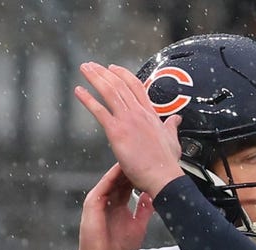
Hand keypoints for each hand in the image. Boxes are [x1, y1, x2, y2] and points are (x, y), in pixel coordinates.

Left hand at [74, 62, 183, 196]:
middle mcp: (139, 113)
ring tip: (85, 69)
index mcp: (150, 115)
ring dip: (95, 78)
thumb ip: (171, 127)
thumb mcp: (173, 140)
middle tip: (92, 66)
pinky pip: (99, 111)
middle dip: (104, 72)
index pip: (136, 86)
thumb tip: (176, 119)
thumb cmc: (167, 164)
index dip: (123, 74)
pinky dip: (87, 99)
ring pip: (109, 91)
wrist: (164, 177)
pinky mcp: (117, 132)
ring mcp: (128, 121)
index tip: (113, 68)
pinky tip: (79, 91)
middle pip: (119, 84)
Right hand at [75, 163, 154, 249]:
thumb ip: (144, 211)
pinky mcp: (93, 202)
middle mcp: (109, 200)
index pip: (129, 184)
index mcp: (119, 204)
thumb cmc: (117, 248)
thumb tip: (153, 197)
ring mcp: (100, 200)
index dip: (139, 174)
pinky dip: (112, 175)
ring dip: (123, 167)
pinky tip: (121, 167)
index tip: (152, 164)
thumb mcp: (138, 226)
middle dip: (133, 166)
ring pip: (113, 178)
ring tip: (136, 155)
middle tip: (145, 154)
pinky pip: (104, 185)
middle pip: (121, 177)